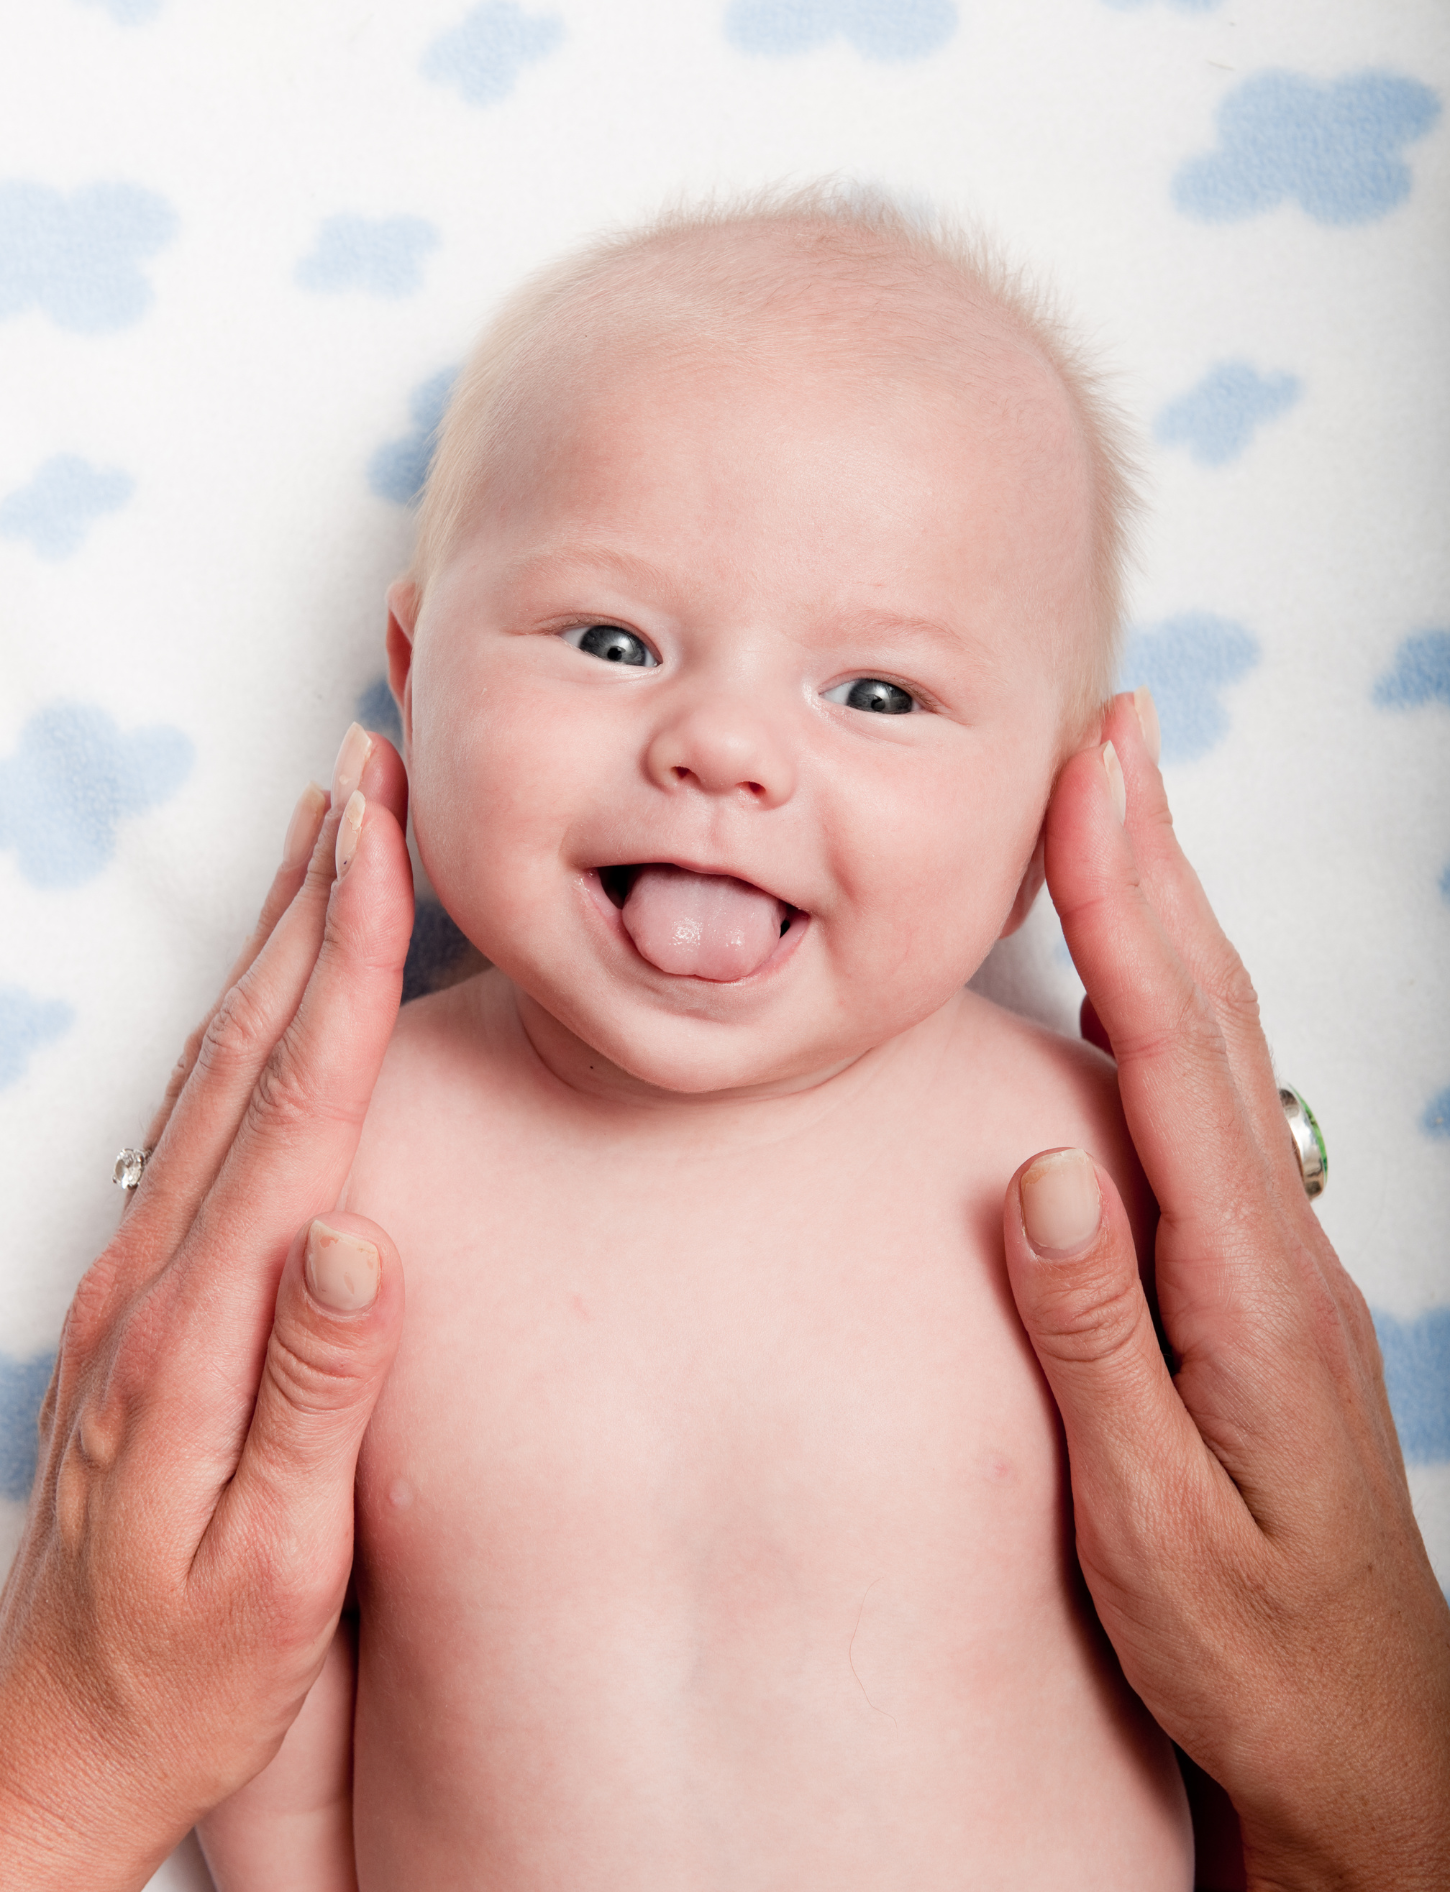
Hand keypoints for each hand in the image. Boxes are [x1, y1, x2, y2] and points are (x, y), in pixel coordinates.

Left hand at [0, 726, 413, 1888]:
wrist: (47, 1744)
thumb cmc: (179, 1672)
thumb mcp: (269, 1569)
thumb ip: (315, 1390)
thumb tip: (357, 1230)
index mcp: (198, 1327)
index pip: (295, 1105)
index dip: (346, 961)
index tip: (378, 840)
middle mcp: (155, 1278)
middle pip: (248, 1047)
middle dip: (311, 897)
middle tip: (359, 774)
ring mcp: (135, 1281)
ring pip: (217, 1069)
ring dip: (276, 940)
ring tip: (326, 840)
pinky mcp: (136, 1301)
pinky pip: (197, 1124)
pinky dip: (247, 1025)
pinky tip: (272, 995)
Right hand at [1001, 691, 1449, 1890]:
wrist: (1365, 1738)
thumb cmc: (1255, 1648)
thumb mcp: (1156, 1529)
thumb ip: (1095, 1346)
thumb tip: (1044, 1173)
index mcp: (1247, 1290)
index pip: (1177, 1055)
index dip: (1128, 903)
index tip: (1093, 778)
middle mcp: (1275, 1247)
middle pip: (1213, 1013)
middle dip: (1154, 856)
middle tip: (1113, 730)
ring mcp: (1275, 1257)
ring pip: (1222, 1046)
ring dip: (1170, 911)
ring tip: (1122, 808)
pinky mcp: (1253, 1279)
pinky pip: (1212, 1102)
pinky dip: (1174, 1001)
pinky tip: (1140, 978)